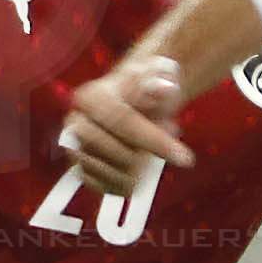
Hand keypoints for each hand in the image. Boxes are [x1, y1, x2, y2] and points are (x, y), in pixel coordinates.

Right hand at [58, 55, 190, 196]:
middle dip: (141, 156)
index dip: (154, 141)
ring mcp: (75, 147)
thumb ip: (161, 83)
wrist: (134, 100)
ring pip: (104, 171)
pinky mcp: (80, 168)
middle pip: (107, 149)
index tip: (186, 159)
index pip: (122, 121)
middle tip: (172, 153)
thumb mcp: (158, 77)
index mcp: (90, 96)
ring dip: (135, 172)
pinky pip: (99, 185)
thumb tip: (165, 88)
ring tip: (154, 157)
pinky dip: (122, 185)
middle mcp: (75, 122)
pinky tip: (141, 176)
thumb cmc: (147, 88)